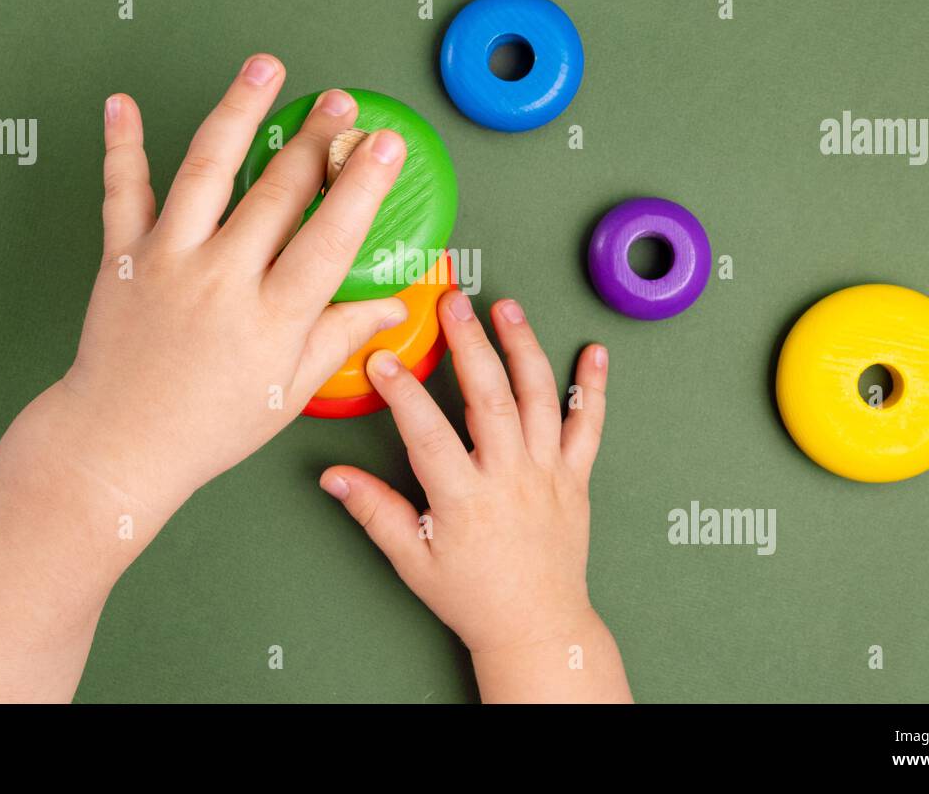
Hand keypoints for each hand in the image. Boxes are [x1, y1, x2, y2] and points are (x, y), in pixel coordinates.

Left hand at [56, 54, 409, 512]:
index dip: (362, 185)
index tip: (385, 145)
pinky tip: (120, 104)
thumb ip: (339, 337)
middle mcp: (221, 279)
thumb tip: (393, 306)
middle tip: (340, 101)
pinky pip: (122, 191)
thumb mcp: (290, 390)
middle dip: (316, 138)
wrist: (118, 443)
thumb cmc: (208, 426)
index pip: (330, 236)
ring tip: (265, 67)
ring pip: (206, 170)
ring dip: (239, 111)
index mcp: (272, 317)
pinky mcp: (123, 256)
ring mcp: (168, 261)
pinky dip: (120, 145)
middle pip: (277, 192)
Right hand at [320, 292, 632, 701]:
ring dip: (524, 347)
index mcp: (465, 500)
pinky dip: (593, 387)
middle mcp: (510, 479)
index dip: (404, 393)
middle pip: (491, 399)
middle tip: (453, 303)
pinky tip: (595, 352)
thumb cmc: (472, 596)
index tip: (383, 358)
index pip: (428, 434)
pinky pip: (589, 426)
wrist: (536, 626)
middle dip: (470, 344)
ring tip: (507, 307)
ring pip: (540, 399)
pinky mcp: (576, 478)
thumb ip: (374, 512)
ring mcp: (548, 474)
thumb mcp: (412, 560)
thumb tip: (332, 476)